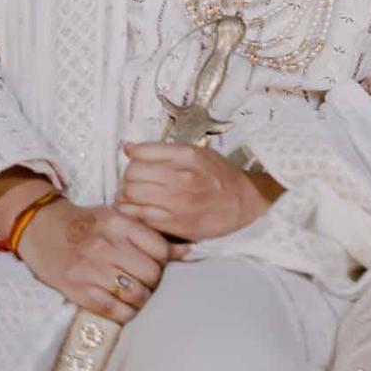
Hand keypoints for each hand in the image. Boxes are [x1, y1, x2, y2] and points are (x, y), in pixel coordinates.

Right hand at [18, 197, 184, 325]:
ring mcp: (92, 269)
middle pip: (151, 275)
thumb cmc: (87, 224)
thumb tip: (187, 251)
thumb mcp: (118, 218)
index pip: (160, 249)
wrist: (42, 228)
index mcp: (120, 223)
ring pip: (136, 295)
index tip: (156, 263)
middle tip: (145, 281)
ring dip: (140, 299)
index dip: (164, 261)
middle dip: (153, 282)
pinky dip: (125, 313)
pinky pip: (115, 311)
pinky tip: (122, 307)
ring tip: (134, 294)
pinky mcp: (79, 290)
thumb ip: (150, 234)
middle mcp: (107, 246)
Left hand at [118, 142, 270, 242]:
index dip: (134, 159)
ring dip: (127, 196)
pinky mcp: (175, 223)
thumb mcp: (196, 153)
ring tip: (134, 197)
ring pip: (131, 195)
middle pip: (132, 173)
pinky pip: (139, 216)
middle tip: (134, 183)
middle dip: (128, 178)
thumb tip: (127, 147)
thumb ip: (162, 150)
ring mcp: (177, 201)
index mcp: (186, 155)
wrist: (242, 203)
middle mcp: (180, 176)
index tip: (138, 165)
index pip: (140, 153)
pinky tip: (137, 211)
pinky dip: (132, 213)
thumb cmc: (219, 176)